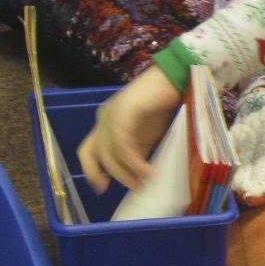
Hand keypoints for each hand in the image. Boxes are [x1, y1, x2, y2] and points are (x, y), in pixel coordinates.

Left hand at [76, 65, 183, 193]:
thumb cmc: (164, 103)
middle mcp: (104, 118)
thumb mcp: (147, 133)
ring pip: (109, 152)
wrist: (176, 77)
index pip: (87, 150)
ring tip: (144, 183)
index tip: (103, 188)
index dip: (92, 170)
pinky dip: (134, 162)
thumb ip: (138, 150)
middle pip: (94, 153)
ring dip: (125, 172)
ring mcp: (111, 114)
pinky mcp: (123, 112)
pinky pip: (123, 144)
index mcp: (106, 123)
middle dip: (113, 175)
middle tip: (134, 188)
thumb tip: (137, 176)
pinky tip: (148, 171)